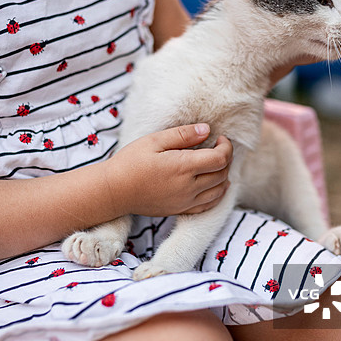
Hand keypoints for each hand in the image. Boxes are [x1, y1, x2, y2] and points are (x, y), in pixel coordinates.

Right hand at [105, 124, 232, 216]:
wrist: (114, 191)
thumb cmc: (131, 162)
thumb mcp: (155, 140)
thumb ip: (183, 135)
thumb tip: (207, 130)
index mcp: (183, 167)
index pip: (220, 159)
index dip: (226, 147)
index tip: (220, 138)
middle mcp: (188, 187)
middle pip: (222, 174)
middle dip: (226, 159)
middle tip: (217, 148)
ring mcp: (185, 202)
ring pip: (219, 191)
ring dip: (224, 176)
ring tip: (215, 164)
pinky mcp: (180, 210)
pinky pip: (209, 206)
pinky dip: (217, 194)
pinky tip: (213, 184)